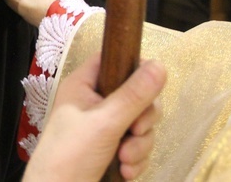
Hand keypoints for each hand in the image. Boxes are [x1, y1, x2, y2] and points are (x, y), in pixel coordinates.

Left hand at [23, 54, 165, 180]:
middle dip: (142, 120)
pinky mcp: (112, 150)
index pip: (115, 60)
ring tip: (124, 161)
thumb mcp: (104, 123)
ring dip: (139, 145)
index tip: (150, 86)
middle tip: (135, 132)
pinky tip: (124, 172)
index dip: (136, 68)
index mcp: (84, 84)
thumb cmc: (70, 154)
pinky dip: (135, 160)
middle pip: (136, 95)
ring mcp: (104, 127)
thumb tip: (161, 65)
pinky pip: (137, 146)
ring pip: (140, 125)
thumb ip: (134, 95)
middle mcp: (95, 102)